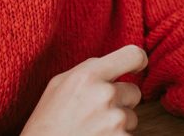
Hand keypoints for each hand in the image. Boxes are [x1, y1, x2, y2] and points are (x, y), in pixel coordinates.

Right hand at [21, 45, 146, 135]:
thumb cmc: (46, 125)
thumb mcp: (58, 87)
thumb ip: (87, 70)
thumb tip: (112, 64)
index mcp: (88, 75)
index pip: (132, 55)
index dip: (138, 61)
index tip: (137, 67)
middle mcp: (105, 94)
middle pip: (134, 92)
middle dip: (121, 103)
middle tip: (96, 115)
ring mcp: (114, 120)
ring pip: (132, 118)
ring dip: (118, 125)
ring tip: (92, 131)